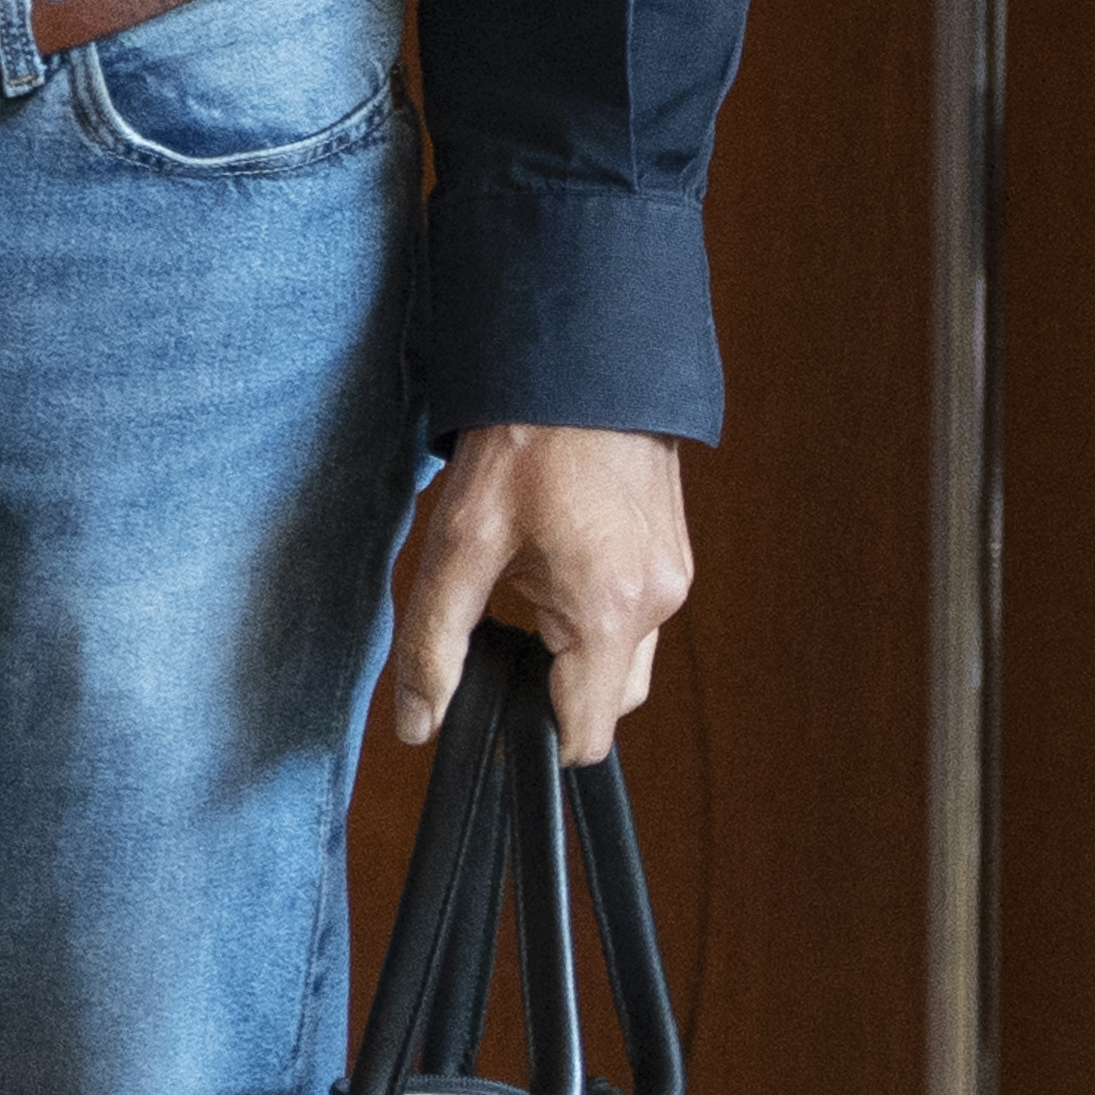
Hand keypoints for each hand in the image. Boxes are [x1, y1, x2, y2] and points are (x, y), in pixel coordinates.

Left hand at [383, 424, 695, 764]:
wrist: (583, 357)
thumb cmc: (525, 441)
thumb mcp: (458, 543)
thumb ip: (434, 645)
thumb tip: (419, 725)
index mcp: (607, 612)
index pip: (584, 736)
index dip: (533, 736)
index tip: (496, 697)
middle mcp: (657, 603)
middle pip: (607, 704)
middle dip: (555, 688)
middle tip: (507, 624)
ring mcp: (675, 576)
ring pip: (624, 660)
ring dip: (577, 646)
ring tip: (530, 579)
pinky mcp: (676, 553)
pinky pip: (637, 615)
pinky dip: (598, 611)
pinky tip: (560, 558)